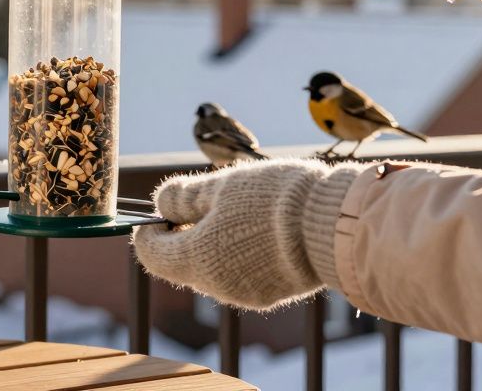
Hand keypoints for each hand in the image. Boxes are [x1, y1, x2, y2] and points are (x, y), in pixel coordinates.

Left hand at [132, 159, 363, 310]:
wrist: (332, 223)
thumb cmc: (271, 199)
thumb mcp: (219, 186)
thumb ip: (182, 197)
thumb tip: (160, 204)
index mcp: (195, 260)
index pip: (151, 254)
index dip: (149, 229)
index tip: (164, 209)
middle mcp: (216, 286)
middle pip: (183, 262)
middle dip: (185, 234)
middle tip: (203, 202)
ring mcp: (245, 294)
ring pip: (214, 268)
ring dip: (214, 243)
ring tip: (240, 210)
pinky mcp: (272, 295)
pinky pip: (242, 275)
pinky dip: (241, 254)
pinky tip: (262, 230)